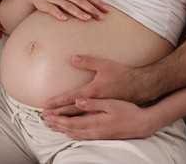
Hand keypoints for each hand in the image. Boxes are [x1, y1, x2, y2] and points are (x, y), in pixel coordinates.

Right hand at [23, 0, 109, 20]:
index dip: (97, 2)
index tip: (107, 9)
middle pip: (80, 1)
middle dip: (91, 9)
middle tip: (101, 17)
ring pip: (68, 5)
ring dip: (78, 12)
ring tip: (87, 19)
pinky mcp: (45, 4)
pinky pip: (52, 9)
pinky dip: (58, 14)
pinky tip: (64, 19)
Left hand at [42, 98, 157, 139]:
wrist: (142, 123)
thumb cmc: (128, 110)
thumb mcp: (111, 103)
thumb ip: (93, 103)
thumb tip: (78, 101)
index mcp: (95, 121)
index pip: (70, 121)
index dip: (57, 119)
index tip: (47, 114)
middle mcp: (94, 131)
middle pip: (70, 129)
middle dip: (56, 124)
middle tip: (44, 120)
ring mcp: (97, 135)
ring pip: (75, 134)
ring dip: (62, 129)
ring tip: (52, 125)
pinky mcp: (101, 136)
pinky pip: (82, 136)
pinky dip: (72, 133)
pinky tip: (69, 131)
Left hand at [44, 55, 161, 115]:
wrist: (141, 87)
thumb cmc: (123, 74)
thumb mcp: (105, 65)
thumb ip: (88, 62)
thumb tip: (73, 58)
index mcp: (94, 91)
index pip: (71, 98)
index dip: (57, 102)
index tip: (46, 106)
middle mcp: (95, 103)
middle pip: (72, 112)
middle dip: (58, 115)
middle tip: (44, 118)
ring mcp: (101, 110)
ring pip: (79, 119)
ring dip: (65, 122)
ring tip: (53, 124)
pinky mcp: (105, 113)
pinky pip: (88, 122)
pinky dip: (77, 125)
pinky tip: (72, 127)